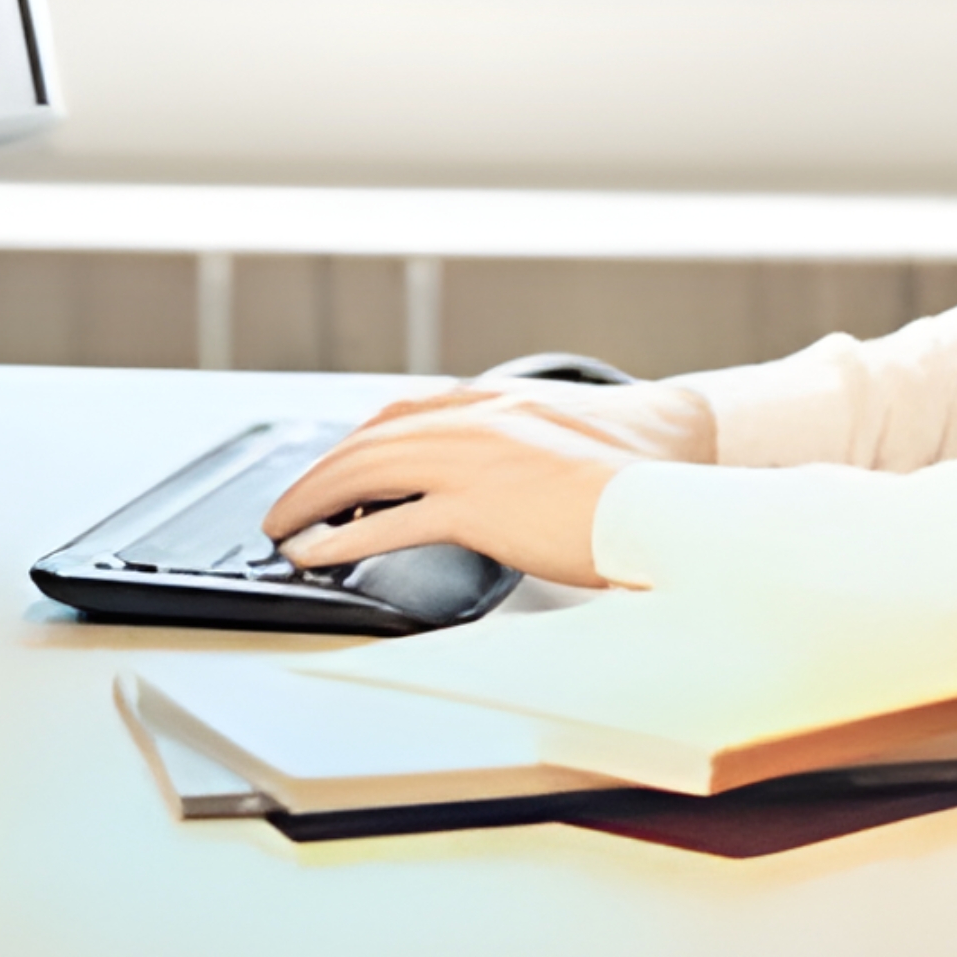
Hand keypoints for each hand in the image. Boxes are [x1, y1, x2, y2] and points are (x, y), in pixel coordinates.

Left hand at [260, 377, 715, 588]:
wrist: (673, 474)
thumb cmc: (632, 467)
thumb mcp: (557, 437)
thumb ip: (509, 445)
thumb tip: (489, 476)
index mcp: (492, 403)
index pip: (397, 415)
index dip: (351, 444)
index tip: (326, 469)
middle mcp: (474, 421)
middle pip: (368, 442)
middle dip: (315, 476)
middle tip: (283, 508)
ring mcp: (474, 460)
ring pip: (366, 473)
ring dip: (313, 501)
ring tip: (283, 530)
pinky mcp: (481, 507)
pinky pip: (391, 523)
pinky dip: (343, 538)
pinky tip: (317, 553)